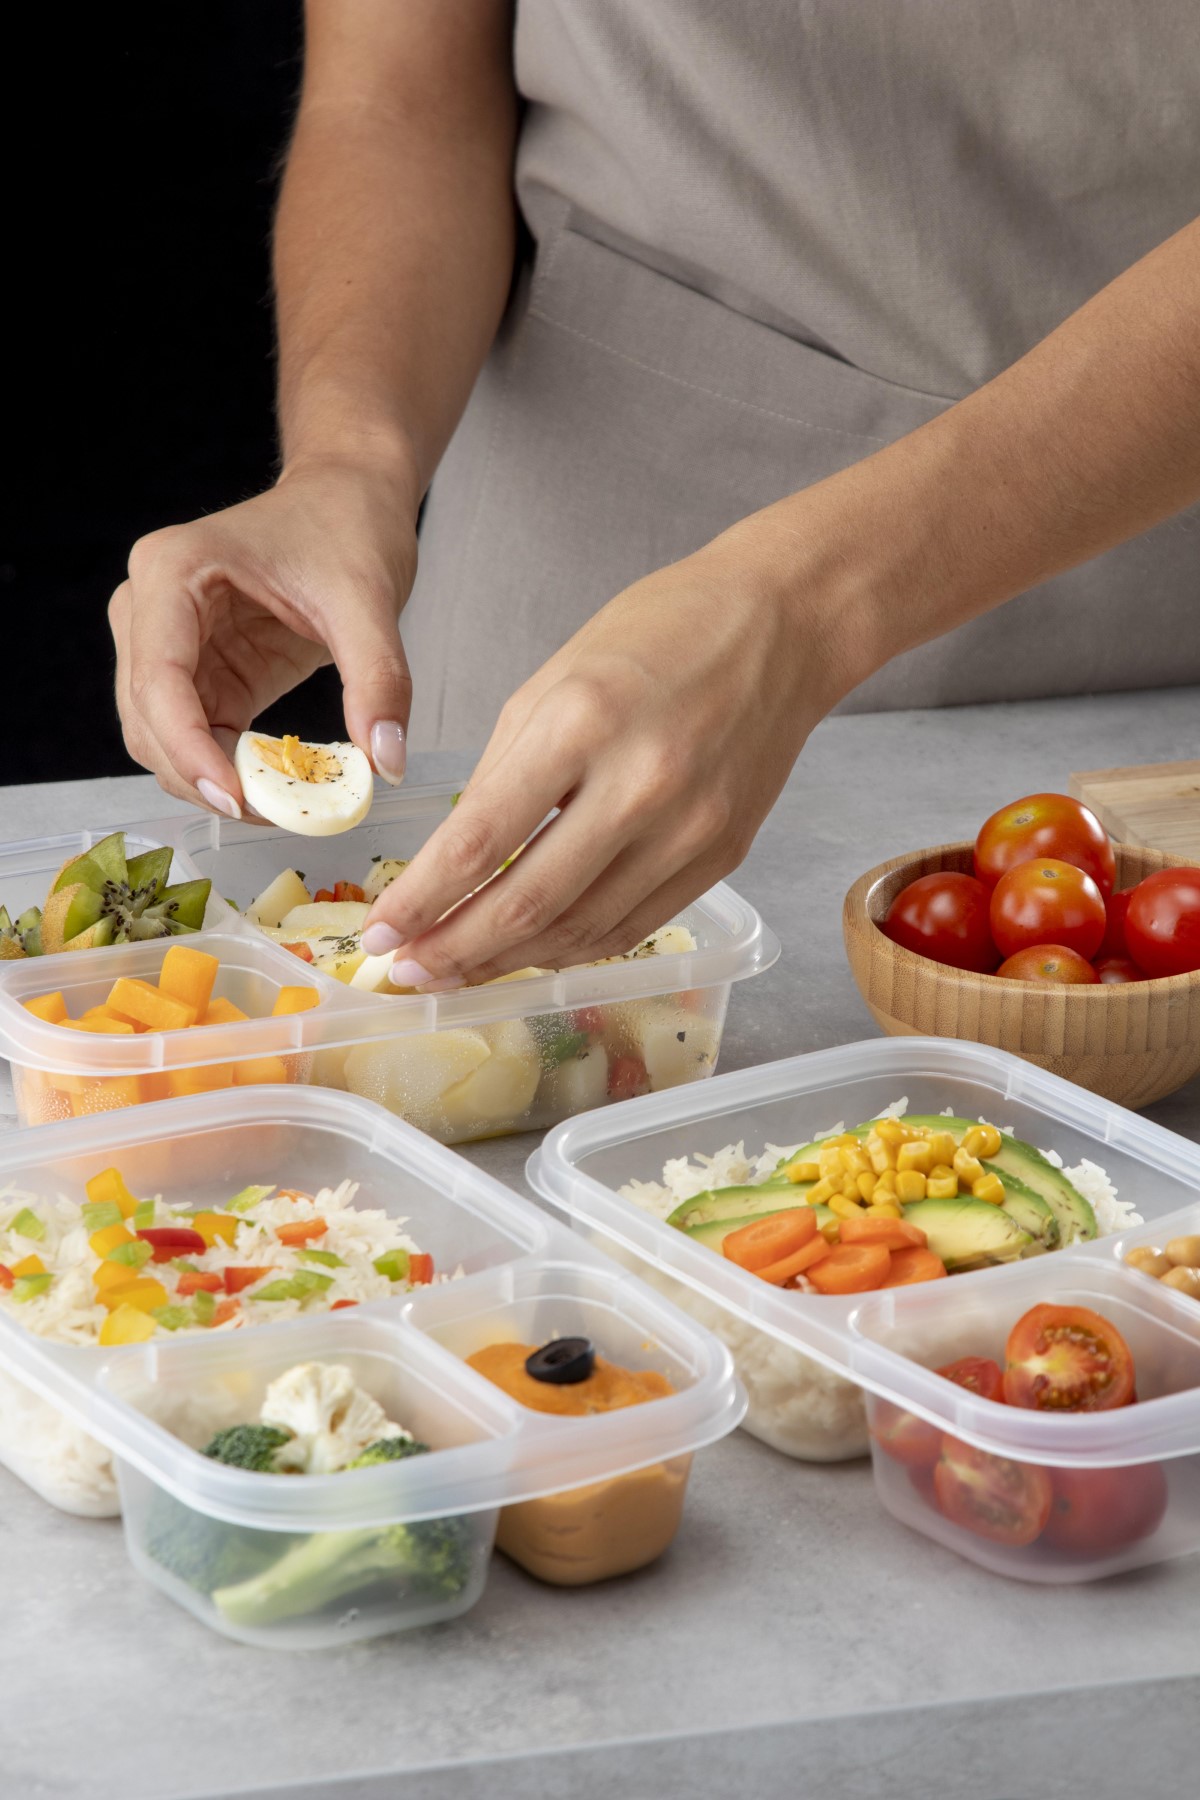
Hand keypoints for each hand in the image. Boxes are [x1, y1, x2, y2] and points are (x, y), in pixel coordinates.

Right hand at [109, 452, 418, 815]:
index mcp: (172, 572)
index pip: (158, 678)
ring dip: (212, 782)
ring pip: (160, 740)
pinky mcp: (197, 674)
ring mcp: (165, 644)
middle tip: (280, 814)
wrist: (349, 498)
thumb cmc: (347, 524)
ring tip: (286, 804)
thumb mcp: (370, 599)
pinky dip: (229, 772)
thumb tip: (386, 762)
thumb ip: (379, 680)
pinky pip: (196, 740)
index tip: (235, 800)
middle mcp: (149, 607)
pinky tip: (278, 785)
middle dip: (203, 777)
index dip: (188, 748)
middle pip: (147, 720)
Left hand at [360, 525, 838, 986]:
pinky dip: (573, 949)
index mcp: (582, 722)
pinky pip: (632, 926)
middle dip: (454, 950)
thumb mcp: (552, 680)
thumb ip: (501, 774)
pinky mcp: (721, 856)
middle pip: (529, 902)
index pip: (482, 839)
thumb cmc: (659, 634)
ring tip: (456, 970)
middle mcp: (641, 785)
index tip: (379, 934)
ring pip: (581, 930)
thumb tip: (452, 864)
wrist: (781, 627)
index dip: (422, 900)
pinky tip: (530, 953)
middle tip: (407, 971)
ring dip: (509, 961)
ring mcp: (689, 829)